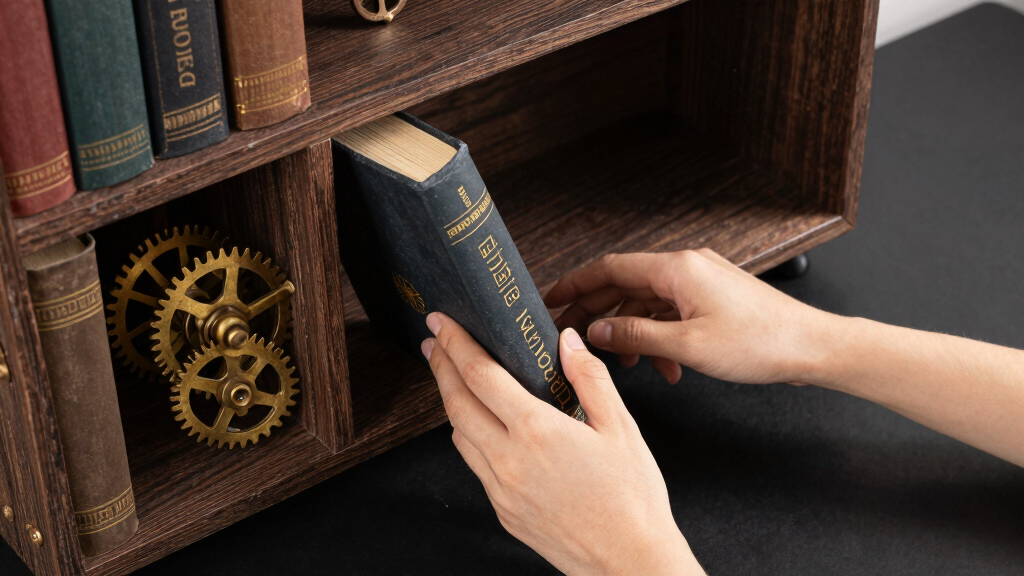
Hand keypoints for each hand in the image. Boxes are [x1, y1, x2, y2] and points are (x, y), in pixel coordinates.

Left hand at [421, 312, 704, 575]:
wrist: (628, 563)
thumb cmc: (632, 498)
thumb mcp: (620, 428)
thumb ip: (589, 378)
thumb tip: (568, 341)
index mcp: (536, 431)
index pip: (480, 375)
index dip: (457, 344)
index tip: (442, 322)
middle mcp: (508, 460)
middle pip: (456, 403)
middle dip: (441, 366)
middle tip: (435, 341)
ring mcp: (501, 489)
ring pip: (459, 435)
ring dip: (452, 402)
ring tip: (454, 378)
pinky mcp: (503, 511)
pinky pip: (475, 465)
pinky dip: (470, 436)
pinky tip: (482, 426)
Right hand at [544, 249, 839, 384]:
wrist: (811, 347)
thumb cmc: (760, 343)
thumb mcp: (687, 346)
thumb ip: (635, 335)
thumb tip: (596, 330)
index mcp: (677, 269)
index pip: (610, 268)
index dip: (576, 284)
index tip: (551, 299)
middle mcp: (686, 268)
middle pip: (625, 284)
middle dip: (599, 312)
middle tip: (574, 334)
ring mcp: (700, 283)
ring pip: (648, 304)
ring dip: (633, 333)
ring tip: (626, 363)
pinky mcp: (711, 300)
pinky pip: (671, 314)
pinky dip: (660, 338)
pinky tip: (665, 368)